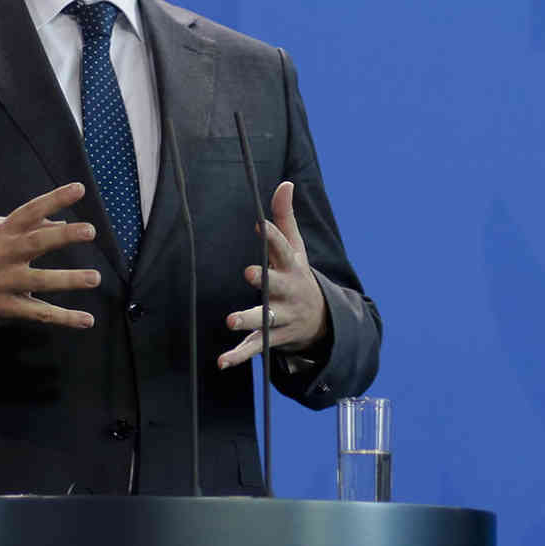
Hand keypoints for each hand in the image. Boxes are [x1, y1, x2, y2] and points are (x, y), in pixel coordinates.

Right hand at [0, 182, 100, 329]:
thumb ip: (27, 227)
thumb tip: (60, 222)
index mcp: (2, 234)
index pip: (30, 212)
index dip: (54, 199)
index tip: (78, 189)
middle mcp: (4, 256)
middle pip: (36, 243)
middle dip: (63, 237)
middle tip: (90, 231)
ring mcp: (6, 283)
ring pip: (41, 281)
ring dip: (69, 280)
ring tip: (95, 278)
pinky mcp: (9, 308)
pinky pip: (40, 314)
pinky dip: (65, 318)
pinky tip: (87, 320)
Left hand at [219, 180, 329, 367]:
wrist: (322, 321)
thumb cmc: (299, 276)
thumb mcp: (296, 248)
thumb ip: (285, 218)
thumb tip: (285, 183)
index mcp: (292, 268)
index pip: (283, 250)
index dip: (272, 237)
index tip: (260, 225)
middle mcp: (288, 293)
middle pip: (276, 287)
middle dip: (265, 281)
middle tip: (250, 273)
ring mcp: (281, 317)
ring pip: (265, 319)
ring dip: (248, 319)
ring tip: (230, 320)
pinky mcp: (272, 338)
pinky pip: (255, 348)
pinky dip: (239, 356)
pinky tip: (222, 362)